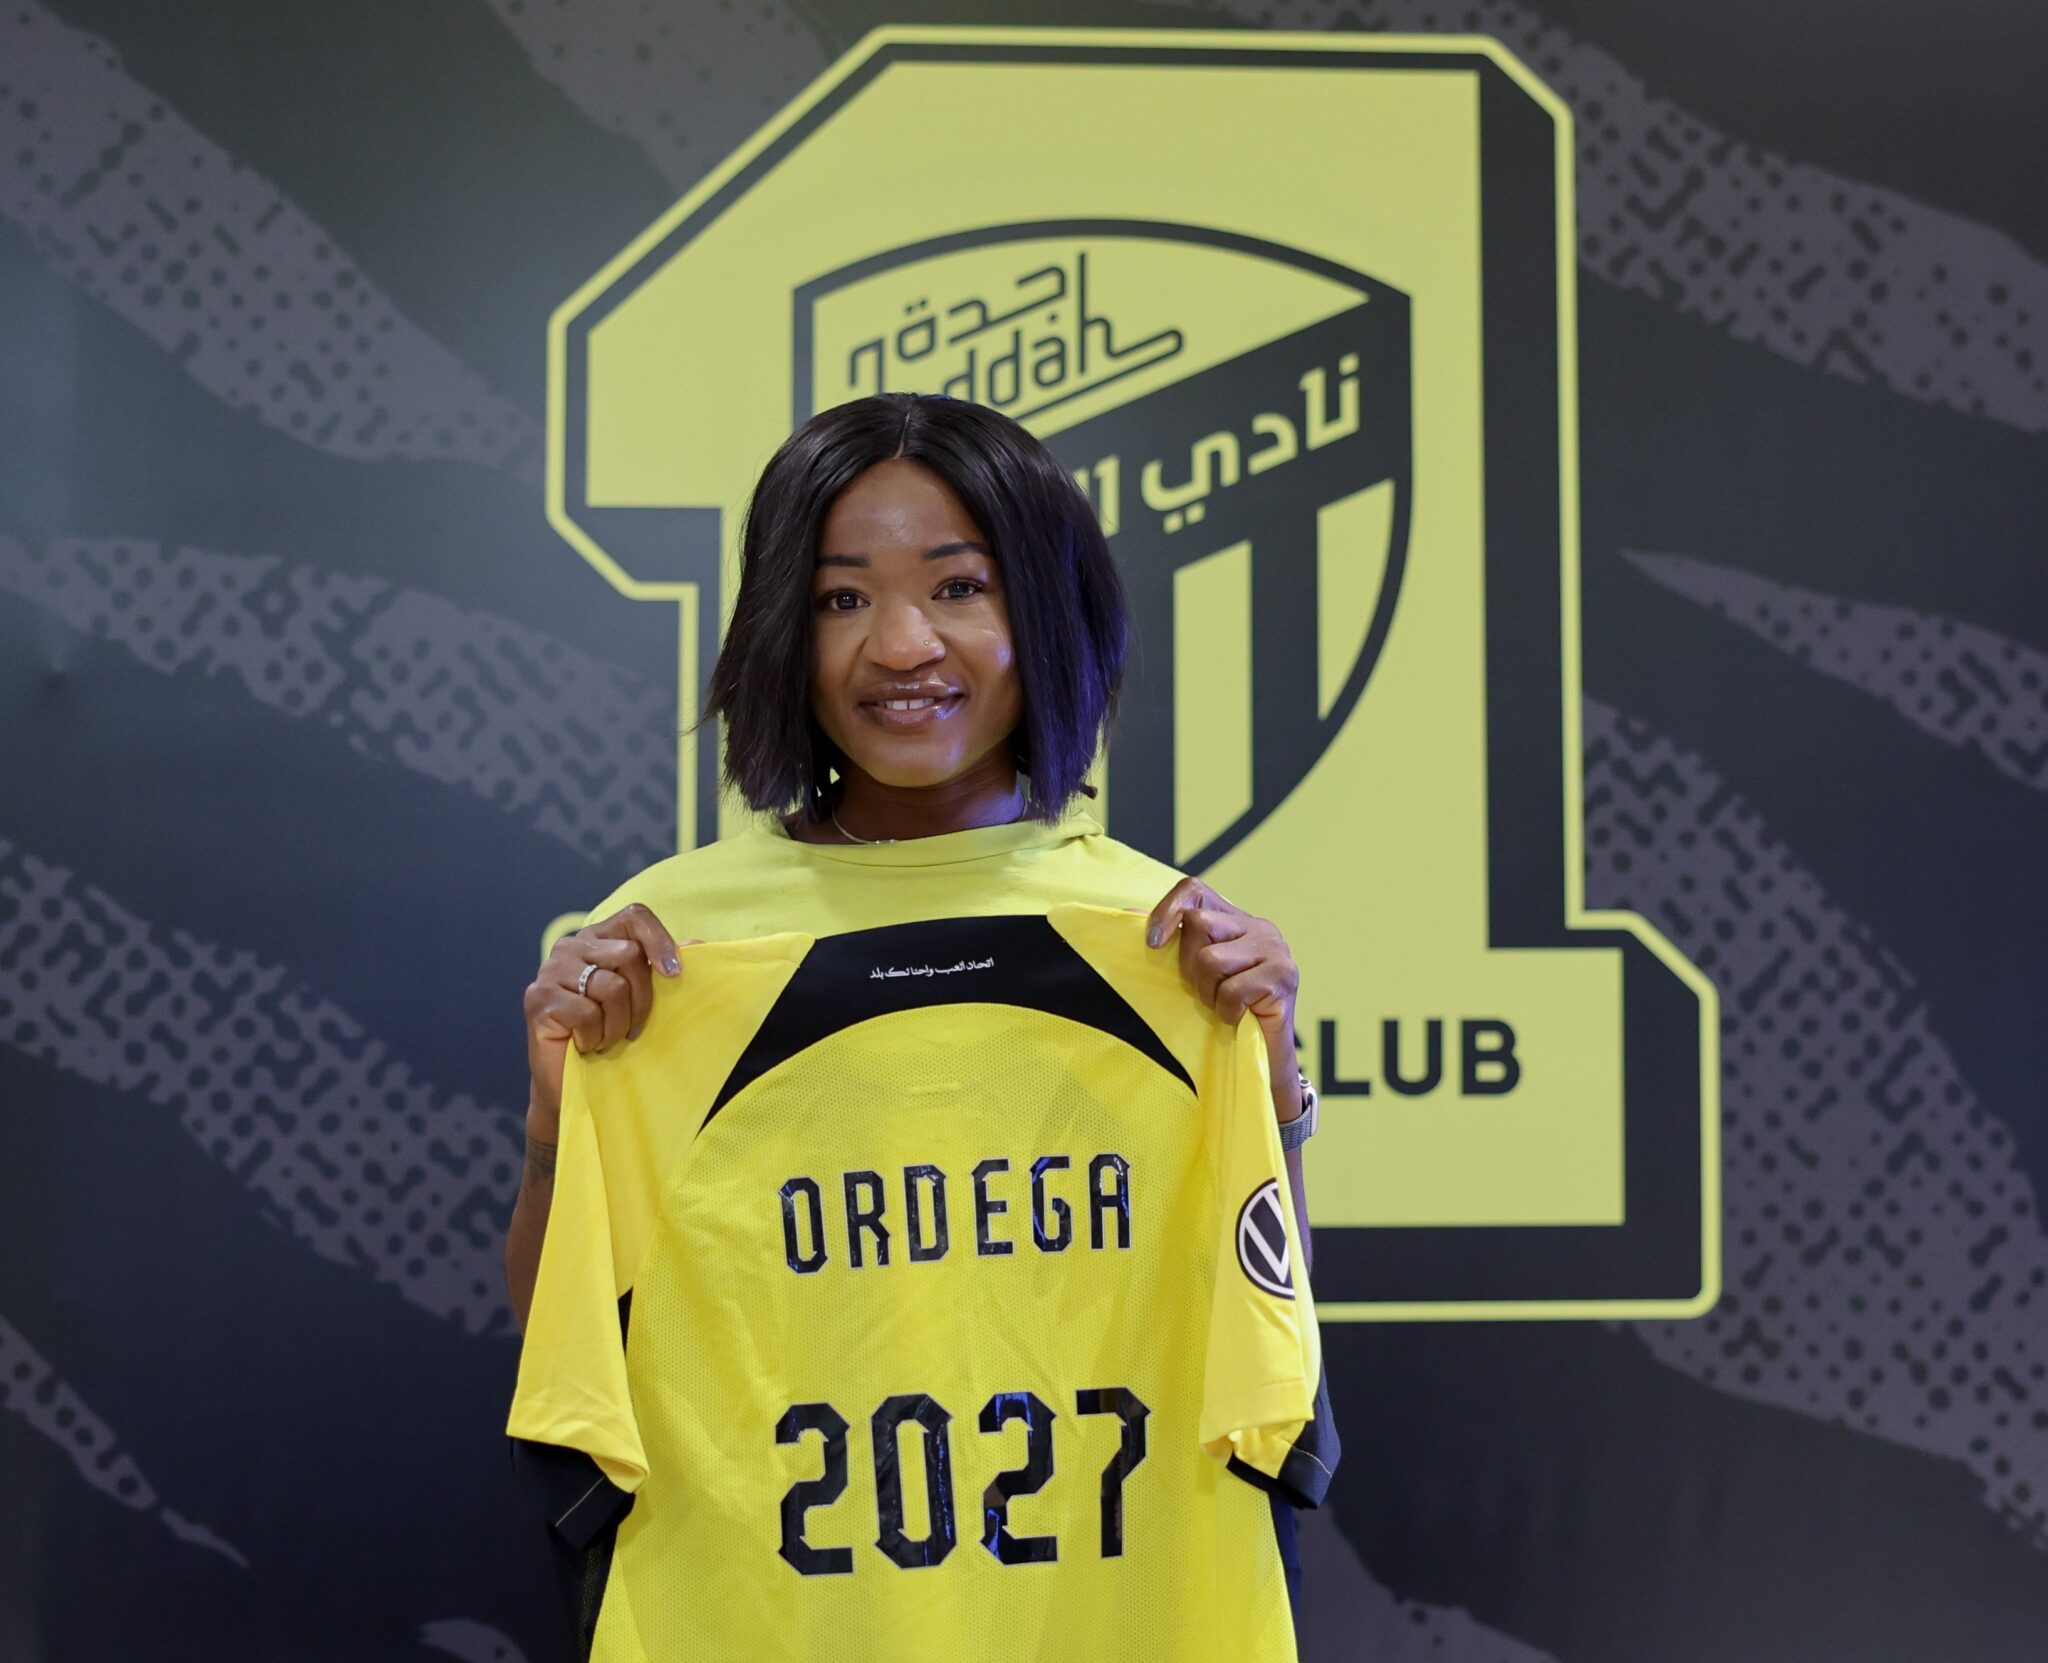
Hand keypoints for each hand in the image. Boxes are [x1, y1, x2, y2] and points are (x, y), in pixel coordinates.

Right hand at [522, 902, 694, 1121]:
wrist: (573, 1083)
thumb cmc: (611, 1037)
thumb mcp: (643, 999)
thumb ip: (663, 968)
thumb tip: (696, 945)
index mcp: (598, 938)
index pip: (633, 916)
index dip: (659, 939)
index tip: (674, 974)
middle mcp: (570, 946)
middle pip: (629, 954)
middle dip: (641, 998)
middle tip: (632, 1026)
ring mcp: (550, 970)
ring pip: (611, 986)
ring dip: (618, 1024)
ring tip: (606, 1037)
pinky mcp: (538, 998)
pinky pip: (587, 1013)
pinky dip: (594, 1036)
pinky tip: (584, 1044)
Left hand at [1143, 877, 1302, 1119]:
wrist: (1264, 1062)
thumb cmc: (1225, 1016)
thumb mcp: (1192, 975)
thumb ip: (1170, 943)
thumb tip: (1126, 912)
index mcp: (1235, 921)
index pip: (1195, 890)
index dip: (1168, 910)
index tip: (1153, 944)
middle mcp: (1259, 927)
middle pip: (1198, 925)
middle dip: (1189, 967)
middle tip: (1204, 993)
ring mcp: (1276, 949)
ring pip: (1211, 958)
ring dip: (1208, 993)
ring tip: (1222, 1007)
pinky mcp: (1285, 976)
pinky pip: (1233, 990)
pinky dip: (1227, 1012)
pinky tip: (1238, 1019)